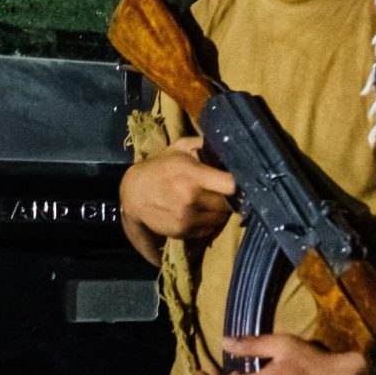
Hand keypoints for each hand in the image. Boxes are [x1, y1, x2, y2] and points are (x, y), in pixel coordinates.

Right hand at [120, 137, 235, 241]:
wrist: (133, 193)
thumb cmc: (160, 167)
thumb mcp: (179, 148)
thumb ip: (203, 144)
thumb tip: (229, 143)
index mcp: (193, 174)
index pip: (230, 184)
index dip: (240, 183)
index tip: (242, 181)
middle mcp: (191, 197)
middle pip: (227, 203)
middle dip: (228, 198)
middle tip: (223, 192)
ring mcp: (186, 217)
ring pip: (220, 218)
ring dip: (218, 211)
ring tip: (210, 202)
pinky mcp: (182, 231)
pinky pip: (208, 230)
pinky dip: (207, 223)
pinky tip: (199, 213)